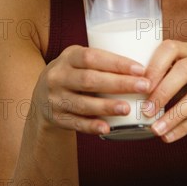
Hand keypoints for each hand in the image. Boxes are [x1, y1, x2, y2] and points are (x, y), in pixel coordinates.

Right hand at [33, 45, 150, 135]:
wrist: (42, 96)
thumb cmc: (73, 73)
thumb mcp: (79, 60)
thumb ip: (102, 60)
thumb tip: (144, 63)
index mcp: (68, 57)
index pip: (91, 57)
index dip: (116, 63)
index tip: (141, 69)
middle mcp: (58, 76)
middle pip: (90, 80)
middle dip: (119, 84)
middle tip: (145, 87)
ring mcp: (55, 98)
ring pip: (83, 104)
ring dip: (107, 106)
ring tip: (129, 108)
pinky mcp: (56, 118)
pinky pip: (75, 123)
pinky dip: (91, 126)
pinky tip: (107, 128)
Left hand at [142, 40, 186, 142]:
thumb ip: (166, 70)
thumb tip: (132, 88)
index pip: (171, 48)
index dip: (155, 65)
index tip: (139, 83)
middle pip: (185, 71)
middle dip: (163, 91)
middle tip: (145, 110)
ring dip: (174, 115)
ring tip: (155, 129)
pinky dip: (184, 127)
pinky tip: (169, 136)